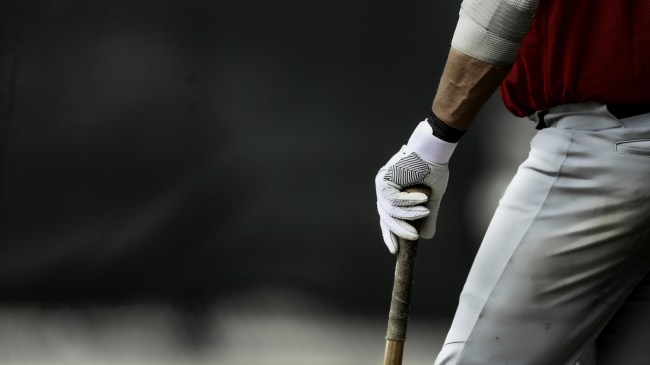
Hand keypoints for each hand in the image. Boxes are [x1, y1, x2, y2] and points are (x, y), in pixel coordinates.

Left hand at [375, 121, 454, 252]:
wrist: (434, 151)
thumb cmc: (432, 170)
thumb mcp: (430, 200)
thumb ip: (427, 217)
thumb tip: (425, 237)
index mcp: (391, 193)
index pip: (387, 218)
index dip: (390, 234)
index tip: (395, 250)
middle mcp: (383, 189)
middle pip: (386, 217)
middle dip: (399, 230)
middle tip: (413, 238)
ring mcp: (383, 183)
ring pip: (391, 210)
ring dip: (410, 214)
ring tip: (426, 212)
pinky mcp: (386, 179)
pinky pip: (396, 200)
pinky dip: (410, 202)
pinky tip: (423, 200)